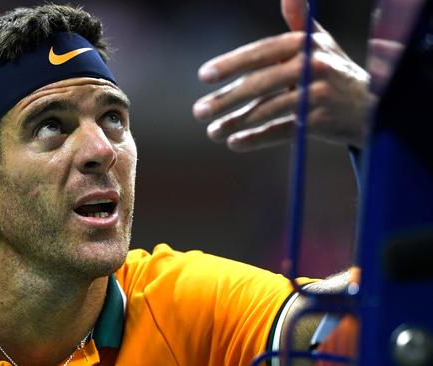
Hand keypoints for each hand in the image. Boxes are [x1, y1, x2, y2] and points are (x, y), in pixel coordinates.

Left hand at [192, 0, 371, 151]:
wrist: (370, 104)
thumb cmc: (333, 70)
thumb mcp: (318, 43)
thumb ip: (298, 22)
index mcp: (305, 45)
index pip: (261, 53)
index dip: (231, 64)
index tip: (203, 76)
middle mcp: (313, 66)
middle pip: (261, 83)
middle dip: (227, 99)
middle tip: (198, 111)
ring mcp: (319, 95)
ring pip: (268, 110)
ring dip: (236, 123)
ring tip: (212, 132)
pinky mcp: (322, 122)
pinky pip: (282, 131)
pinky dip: (256, 139)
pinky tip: (234, 143)